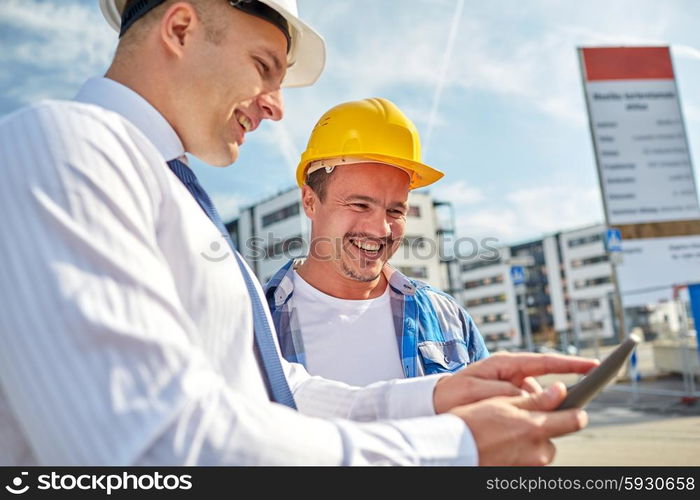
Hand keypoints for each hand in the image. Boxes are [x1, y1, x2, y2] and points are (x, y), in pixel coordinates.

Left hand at [434, 352, 597, 412]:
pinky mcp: (509, 396)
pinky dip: (527, 413)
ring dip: (536, 409)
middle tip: (565, 409)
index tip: (594, 364)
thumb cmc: (455, 391)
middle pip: (545, 384)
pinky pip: (527, 405)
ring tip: (517, 419)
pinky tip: (516, 423)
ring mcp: (511, 383)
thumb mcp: (476, 389)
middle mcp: (512, 371)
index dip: (571, 363)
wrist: (438, 400)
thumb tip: (529, 394)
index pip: (545, 361)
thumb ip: (503, 389)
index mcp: (506, 363)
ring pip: (537, 398)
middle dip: (554, 397)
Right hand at [450, 382, 587, 465]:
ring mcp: (530, 466)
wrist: (452, 451)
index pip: (574, 420)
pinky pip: (528, 460)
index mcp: (536, 428)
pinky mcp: (522, 474)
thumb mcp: (502, 403)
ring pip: (541, 448)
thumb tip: (560, 390)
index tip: (574, 406)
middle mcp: (538, 451)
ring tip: (505, 433)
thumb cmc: (472, 423)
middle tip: (518, 419)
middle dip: (542, 426)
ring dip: (530, 440)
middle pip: (554, 436)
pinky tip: (502, 445)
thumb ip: (536, 399)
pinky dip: (519, 452)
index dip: (575, 410)